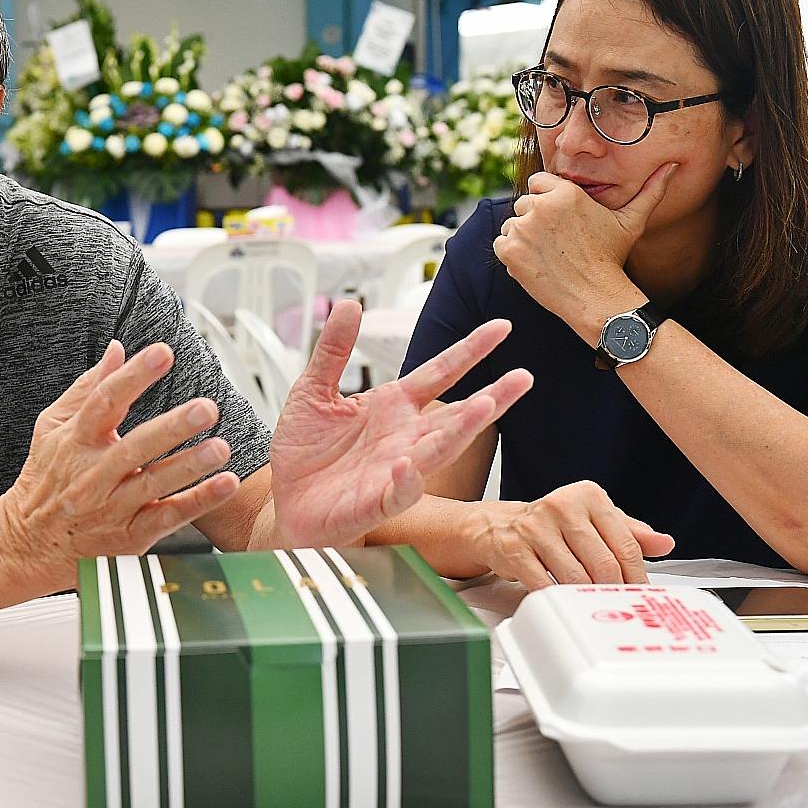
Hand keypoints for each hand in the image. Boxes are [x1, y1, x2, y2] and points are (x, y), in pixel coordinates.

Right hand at [0, 341, 239, 576]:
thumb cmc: (46, 479)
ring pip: (155, 483)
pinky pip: (169, 517)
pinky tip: (225, 484)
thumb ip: (87, 388)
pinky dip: (199, 501)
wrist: (30, 545)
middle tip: (206, 408)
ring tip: (221, 447)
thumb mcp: (53, 429)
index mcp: (77, 440)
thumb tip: (116, 350)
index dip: (134, 376)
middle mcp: (94, 473)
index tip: (162, 353)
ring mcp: (113, 507)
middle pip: (135, 447)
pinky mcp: (130, 535)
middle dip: (173, 427)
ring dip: (190, 465)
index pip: (105, 401)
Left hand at [269, 300, 532, 546]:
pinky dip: (407, 480)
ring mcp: (396, 470)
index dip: (470, 350)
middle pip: (456, 413)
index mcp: (394, 406)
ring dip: (462, 429)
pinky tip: (409, 464)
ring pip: (439, 450)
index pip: (440, 372)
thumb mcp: (314, 390)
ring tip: (485, 406)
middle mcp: (405, 436)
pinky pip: (398, 492)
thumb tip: (348, 304)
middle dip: (492, 395)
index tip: (500, 328)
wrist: (285, 500)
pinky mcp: (377, 502)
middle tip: (523, 376)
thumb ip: (334, 350)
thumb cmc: (306, 452)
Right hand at [466, 481, 674, 589]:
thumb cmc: (553, 526)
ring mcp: (536, 527)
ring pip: (576, 577)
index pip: (625, 542)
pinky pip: (544, 584)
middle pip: (604, 563)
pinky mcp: (515, 549)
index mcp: (588, 496)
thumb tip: (665, 543)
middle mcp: (561, 505)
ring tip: (592, 606)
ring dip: (586, 598)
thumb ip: (631, 533)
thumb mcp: (595, 521)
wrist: (500, 526)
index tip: (640, 593)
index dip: (637, 575)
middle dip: (613, 590)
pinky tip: (562, 602)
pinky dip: (557, 598)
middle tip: (618, 605)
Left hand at [494, 163, 676, 328]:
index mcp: (565, 192)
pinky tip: (535, 264)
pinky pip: (501, 243)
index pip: (538, 183)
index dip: (547, 201)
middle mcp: (541, 206)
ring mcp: (522, 228)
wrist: (595, 295)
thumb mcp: (632, 221)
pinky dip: (512, 254)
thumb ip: (650, 190)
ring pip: (511, 224)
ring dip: (523, 237)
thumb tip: (673, 164)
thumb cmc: (612, 258)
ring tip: (547, 254)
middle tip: (556, 243)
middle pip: (524, 204)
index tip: (559, 222)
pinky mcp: (509, 250)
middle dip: (535, 220)